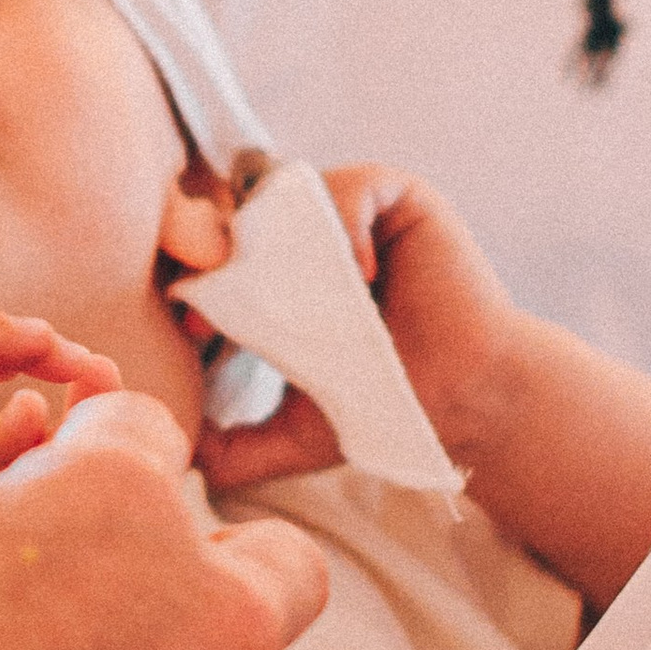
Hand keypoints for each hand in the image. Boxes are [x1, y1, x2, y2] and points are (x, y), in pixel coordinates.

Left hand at [193, 163, 519, 499]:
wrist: (464, 403)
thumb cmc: (386, 406)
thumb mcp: (296, 431)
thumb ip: (239, 449)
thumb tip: (185, 464)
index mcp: (278, 274)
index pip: (217, 252)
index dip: (195, 281)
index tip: (194, 334)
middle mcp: (310, 233)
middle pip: (246, 215)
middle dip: (226, 255)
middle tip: (224, 311)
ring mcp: (352, 211)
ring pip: (291, 196)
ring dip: (285, 241)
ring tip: (296, 296)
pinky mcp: (400, 197)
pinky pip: (352, 185)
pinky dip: (346, 222)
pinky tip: (360, 277)